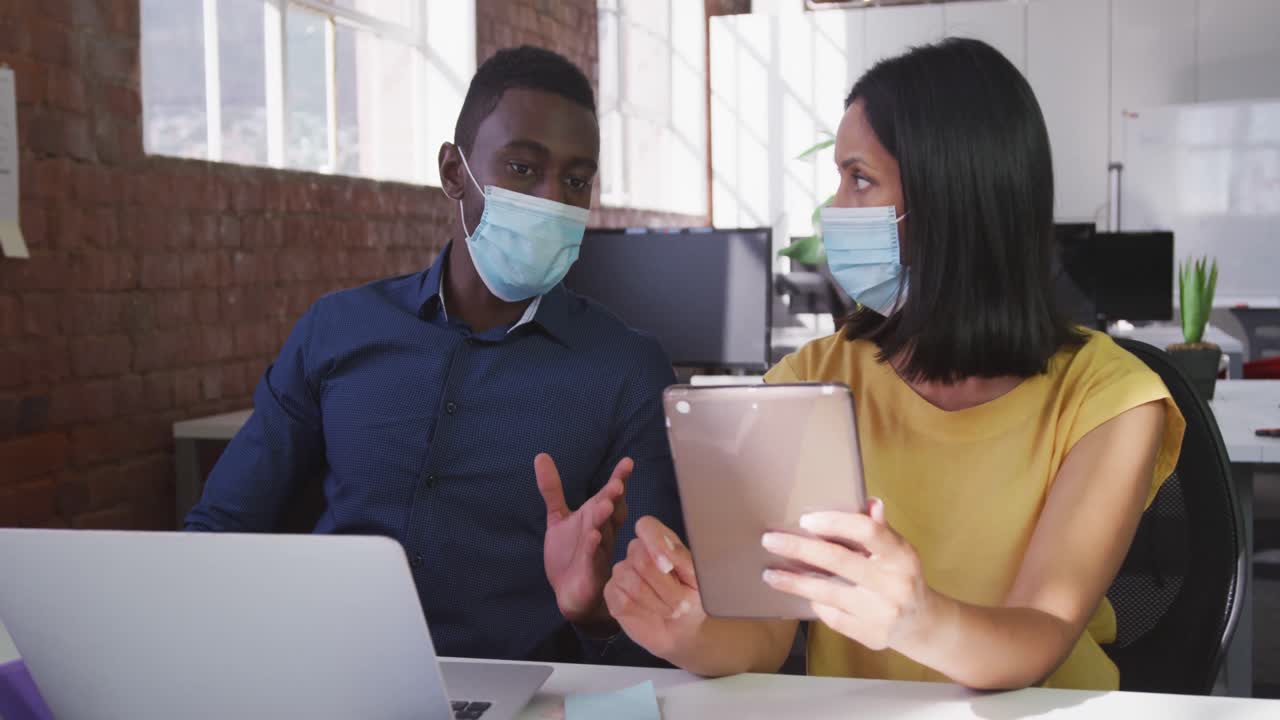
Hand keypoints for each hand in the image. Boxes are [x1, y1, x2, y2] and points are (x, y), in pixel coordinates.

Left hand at [537, 453, 630, 623]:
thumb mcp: (558, 518)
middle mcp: (602, 532)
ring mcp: (598, 552)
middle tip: (616, 485)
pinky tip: (593, 537)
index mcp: (597, 518)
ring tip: (604, 504)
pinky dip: (593, 548)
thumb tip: (540, 456)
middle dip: (614, 498)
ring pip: (604, 532)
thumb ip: (552, 490)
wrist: (571, 593)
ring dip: (604, 519)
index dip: (618, 479)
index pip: (609, 496)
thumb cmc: (570, 553)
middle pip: (611, 511)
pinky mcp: (591, 572)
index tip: (627, 462)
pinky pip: (593, 558)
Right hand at [603, 516, 704, 661]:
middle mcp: (638, 553)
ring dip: (658, 602)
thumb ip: (681, 558)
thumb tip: (663, 547)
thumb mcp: (697, 580)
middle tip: (681, 603)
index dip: (654, 542)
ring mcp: (622, 572)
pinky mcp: (612, 593)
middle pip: (641, 559)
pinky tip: (651, 612)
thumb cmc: (692, 601)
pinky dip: (643, 610)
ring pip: (633, 583)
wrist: (682, 632)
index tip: (667, 566)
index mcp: (660, 542)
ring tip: (670, 609)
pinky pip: (622, 599)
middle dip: (667, 588)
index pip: (647, 526)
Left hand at [761, 498, 932, 650]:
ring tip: (770, 574)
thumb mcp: (898, 551)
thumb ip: (880, 529)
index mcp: (902, 556)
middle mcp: (895, 584)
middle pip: (838, 561)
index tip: (806, 520)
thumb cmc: (901, 576)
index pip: (867, 531)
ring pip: (828, 593)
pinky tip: (802, 594)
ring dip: (794, 582)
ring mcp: (883, 613)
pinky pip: (832, 617)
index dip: (835, 522)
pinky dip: (816, 603)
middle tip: (769, 540)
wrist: (922, 624)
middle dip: (800, 549)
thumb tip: (870, 502)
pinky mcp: (871, 636)